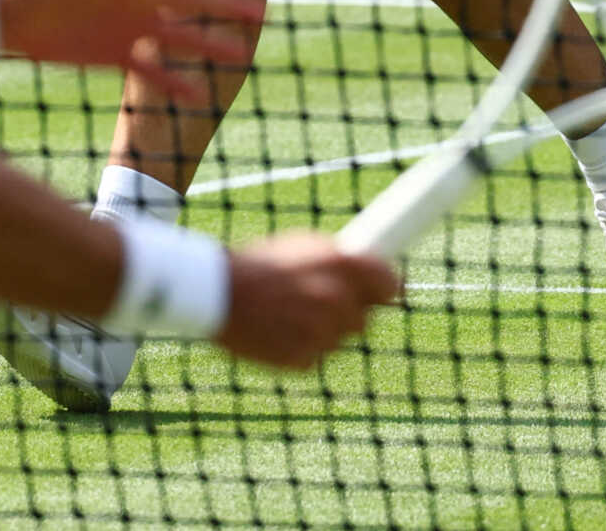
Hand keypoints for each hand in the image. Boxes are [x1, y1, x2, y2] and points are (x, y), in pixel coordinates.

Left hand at [0, 0, 265, 100]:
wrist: (5, 13)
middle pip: (192, 1)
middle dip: (226, 6)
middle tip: (262, 12)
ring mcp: (128, 28)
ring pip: (179, 37)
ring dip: (209, 45)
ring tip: (241, 55)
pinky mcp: (113, 55)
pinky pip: (149, 71)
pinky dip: (172, 82)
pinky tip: (196, 95)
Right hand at [214, 233, 400, 368]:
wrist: (215, 293)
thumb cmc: (258, 264)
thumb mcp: (301, 245)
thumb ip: (339, 258)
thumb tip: (371, 266)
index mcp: (340, 264)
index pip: (389, 284)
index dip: (385, 288)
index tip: (383, 292)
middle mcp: (336, 299)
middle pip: (366, 318)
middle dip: (350, 311)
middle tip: (321, 301)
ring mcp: (321, 333)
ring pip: (339, 339)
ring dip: (324, 330)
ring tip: (290, 313)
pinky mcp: (303, 359)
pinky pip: (315, 356)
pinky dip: (303, 347)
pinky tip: (278, 330)